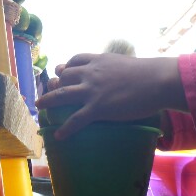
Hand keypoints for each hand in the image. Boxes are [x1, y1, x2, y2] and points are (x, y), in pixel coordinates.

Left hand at [35, 52, 186, 138]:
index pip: (75, 60)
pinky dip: (65, 129)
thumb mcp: (126, 63)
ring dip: (47, 101)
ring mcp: (91, 91)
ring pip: (61, 95)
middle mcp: (90, 73)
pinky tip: (58, 135)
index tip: (62, 71)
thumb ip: (116, 67)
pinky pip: (75, 120)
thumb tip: (120, 72)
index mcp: (98, 60)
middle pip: (64, 76)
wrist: (156, 81)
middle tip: (48, 91)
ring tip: (39, 107)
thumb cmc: (149, 73)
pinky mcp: (97, 108)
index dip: (66, 67)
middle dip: (54, 83)